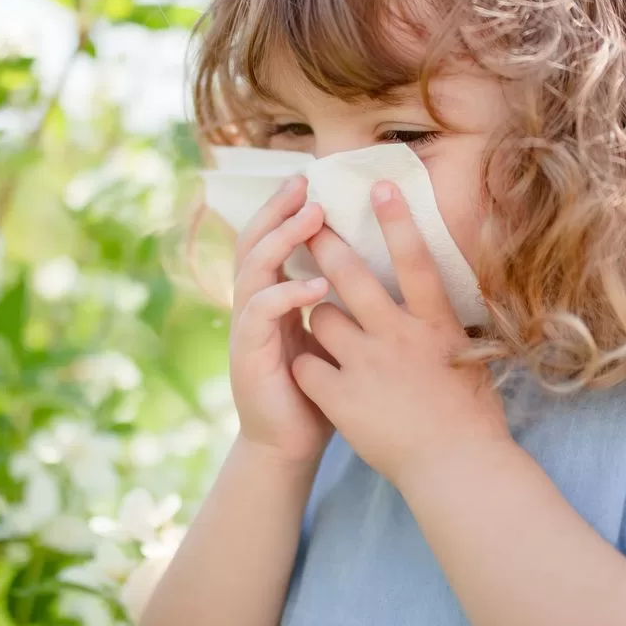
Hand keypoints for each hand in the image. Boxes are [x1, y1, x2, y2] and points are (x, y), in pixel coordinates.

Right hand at [227, 173, 334, 466]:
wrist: (291, 446)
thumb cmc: (319, 390)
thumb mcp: (331, 336)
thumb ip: (340, 302)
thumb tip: (378, 263)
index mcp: (272, 297)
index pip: (272, 240)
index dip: (285, 210)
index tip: (311, 180)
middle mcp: (253, 306)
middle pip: (254, 243)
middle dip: (277, 210)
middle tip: (303, 182)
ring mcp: (246, 329)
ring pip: (253, 270)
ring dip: (282, 241)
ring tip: (311, 218)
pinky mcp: (248, 356)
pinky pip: (260, 315)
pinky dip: (286, 295)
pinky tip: (314, 286)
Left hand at [289, 180, 512, 489]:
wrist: (456, 469)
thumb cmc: (472, 417)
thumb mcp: (471, 357)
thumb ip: (448, 325)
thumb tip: (441, 298)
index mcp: (436, 324)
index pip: (415, 260)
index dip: (397, 220)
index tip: (378, 186)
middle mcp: (399, 336)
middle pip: (352, 277)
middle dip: (325, 244)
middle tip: (308, 224)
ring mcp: (367, 365)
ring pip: (321, 317)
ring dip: (318, 315)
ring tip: (324, 325)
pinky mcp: (342, 397)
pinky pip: (307, 364)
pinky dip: (306, 365)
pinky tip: (311, 373)